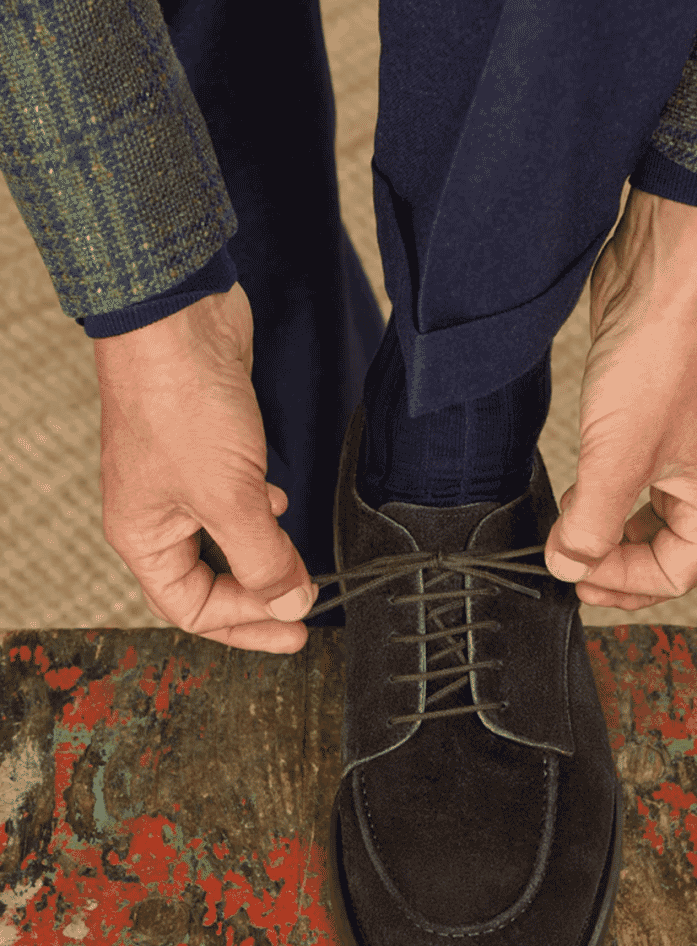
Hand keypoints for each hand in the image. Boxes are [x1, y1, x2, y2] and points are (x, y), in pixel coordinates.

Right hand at [95, 282, 317, 653]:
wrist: (180, 318)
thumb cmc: (181, 404)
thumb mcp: (230, 499)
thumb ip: (263, 559)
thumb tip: (291, 602)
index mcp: (143, 536)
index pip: (191, 608)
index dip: (245, 625)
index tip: (296, 627)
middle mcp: (157, 513)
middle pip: (209, 580)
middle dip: (257, 597)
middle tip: (304, 613)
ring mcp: (181, 480)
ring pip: (226, 538)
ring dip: (263, 552)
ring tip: (297, 557)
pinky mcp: (207, 449)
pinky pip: (235, 500)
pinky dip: (261, 509)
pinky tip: (280, 497)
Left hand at [543, 192, 696, 610]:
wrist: (667, 275)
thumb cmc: (661, 358)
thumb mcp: (617, 457)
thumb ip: (591, 524)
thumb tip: (568, 565)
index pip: (678, 573)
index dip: (622, 581)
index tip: (571, 568)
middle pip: (678, 555)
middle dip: (628, 571)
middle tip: (580, 573)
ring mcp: (691, 451)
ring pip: (658, 521)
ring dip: (617, 537)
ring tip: (575, 532)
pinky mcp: (664, 425)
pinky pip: (643, 485)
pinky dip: (612, 499)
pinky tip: (581, 489)